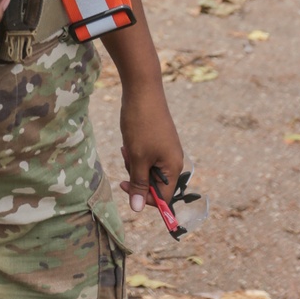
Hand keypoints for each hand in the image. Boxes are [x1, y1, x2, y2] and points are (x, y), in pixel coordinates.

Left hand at [118, 76, 183, 213]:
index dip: (145, 198)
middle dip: (136, 175)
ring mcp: (166, 149)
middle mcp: (173, 160)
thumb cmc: (141, 124)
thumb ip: (139, 184)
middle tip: (126, 159)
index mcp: (173, 167)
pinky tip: (128, 142)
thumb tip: (137, 209)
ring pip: (147, 169)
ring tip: (126, 147)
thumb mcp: (137, 157)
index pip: (163, 197)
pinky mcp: (158, 139)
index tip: (126, 186)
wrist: (142, 89)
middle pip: (154, 183)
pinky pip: (146, 155)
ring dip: (133, 163)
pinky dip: (135, 153)